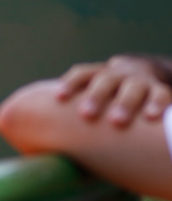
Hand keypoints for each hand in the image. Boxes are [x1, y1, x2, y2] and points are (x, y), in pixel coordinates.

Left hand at [57, 55, 171, 125]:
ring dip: (124, 103)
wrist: (144, 70)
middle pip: (104, 81)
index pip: (81, 74)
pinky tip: (152, 117)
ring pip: (132, 88)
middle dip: (95, 96)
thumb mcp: (94, 92)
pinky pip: (161, 94)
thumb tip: (40, 131)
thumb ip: (72, 108)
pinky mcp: (159, 89)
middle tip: (86, 115)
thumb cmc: (108, 93)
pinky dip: (157, 104)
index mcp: (97, 74)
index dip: (70, 83)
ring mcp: (139, 81)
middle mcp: (117, 75)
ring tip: (117, 121)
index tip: (58, 98)